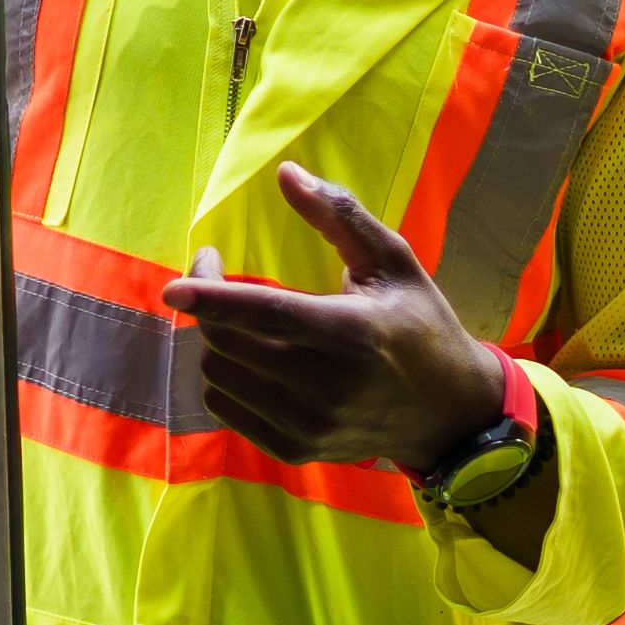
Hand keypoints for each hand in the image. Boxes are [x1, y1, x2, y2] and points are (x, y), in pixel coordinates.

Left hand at [161, 164, 502, 471]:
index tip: (175, 287)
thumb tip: (286, 173)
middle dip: (208, 304)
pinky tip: (249, 360)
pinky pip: (226, 410)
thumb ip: (340, 216)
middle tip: (215, 274)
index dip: (216, 299)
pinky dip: (224, 379)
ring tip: (239, 321)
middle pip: (230, 344)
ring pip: (220, 378)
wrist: (449, 413)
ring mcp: (309, 425)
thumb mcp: (393, 262)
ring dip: (216, 342)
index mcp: (353, 333)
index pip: (269, 314)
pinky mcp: (297, 451)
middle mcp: (328, 386)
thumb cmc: (421, 324)